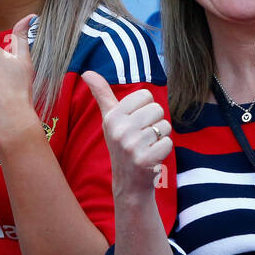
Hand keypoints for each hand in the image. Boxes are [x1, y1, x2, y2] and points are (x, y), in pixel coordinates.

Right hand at [82, 70, 171, 195]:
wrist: (127, 182)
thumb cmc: (121, 145)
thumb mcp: (109, 120)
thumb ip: (102, 94)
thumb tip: (86, 72)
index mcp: (112, 117)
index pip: (146, 95)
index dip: (145, 108)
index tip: (135, 122)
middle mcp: (119, 130)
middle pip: (157, 109)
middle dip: (154, 122)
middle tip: (142, 137)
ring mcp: (131, 146)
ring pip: (164, 125)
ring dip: (160, 136)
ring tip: (147, 146)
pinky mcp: (145, 160)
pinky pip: (168, 142)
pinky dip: (164, 150)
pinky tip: (152, 157)